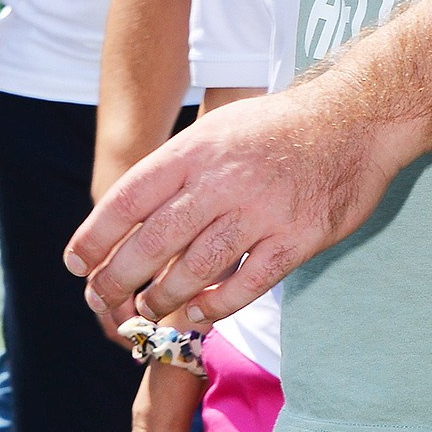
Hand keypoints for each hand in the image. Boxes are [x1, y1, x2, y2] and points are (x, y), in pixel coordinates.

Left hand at [67, 75, 412, 334]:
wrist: (356, 117)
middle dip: (118, 278)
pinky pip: (248, 284)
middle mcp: (223, 179)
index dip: (95, 236)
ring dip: (163, 297)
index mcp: (196, 149)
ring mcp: (262, 211)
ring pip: (196, 268)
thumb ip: (178, 168)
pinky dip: (216, 305)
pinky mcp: (298, 238)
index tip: (76, 263)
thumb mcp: (218, 128)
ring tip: (147, 310)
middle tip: (101, 300)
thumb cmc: (279, 127)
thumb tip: (127, 213)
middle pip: (154, 240)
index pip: (129, 198)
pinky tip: (197, 314)